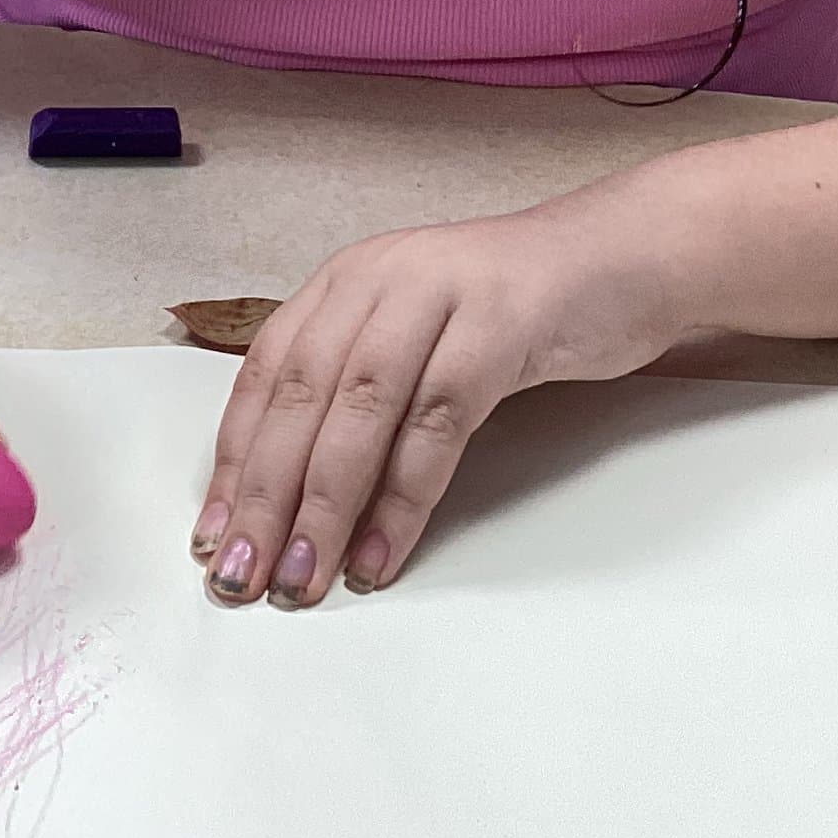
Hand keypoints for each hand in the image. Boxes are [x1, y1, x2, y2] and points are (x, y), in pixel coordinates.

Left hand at [189, 207, 667, 608]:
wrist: (622, 258)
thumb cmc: (510, 312)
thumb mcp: (416, 339)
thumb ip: (356, 395)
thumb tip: (289, 500)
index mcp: (344, 283)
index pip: (265, 376)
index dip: (235, 461)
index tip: (214, 537)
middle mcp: (379, 279)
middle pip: (301, 397)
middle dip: (264, 496)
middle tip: (242, 575)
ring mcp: (440, 295)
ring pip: (360, 411)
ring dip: (324, 506)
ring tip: (301, 578)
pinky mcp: (501, 324)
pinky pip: (437, 424)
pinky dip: (403, 498)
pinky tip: (380, 554)